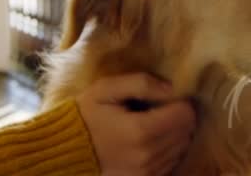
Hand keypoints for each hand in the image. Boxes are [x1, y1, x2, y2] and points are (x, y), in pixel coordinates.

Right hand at [77, 73, 195, 175]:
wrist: (64, 150)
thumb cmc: (86, 114)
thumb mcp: (107, 89)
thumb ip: (141, 83)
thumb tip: (171, 88)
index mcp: (140, 130)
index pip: (186, 114)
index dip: (180, 101)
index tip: (165, 98)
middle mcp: (148, 155)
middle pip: (186, 131)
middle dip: (178, 117)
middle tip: (158, 109)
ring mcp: (147, 172)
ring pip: (182, 147)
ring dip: (174, 134)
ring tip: (152, 124)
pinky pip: (171, 162)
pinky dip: (167, 150)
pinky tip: (150, 140)